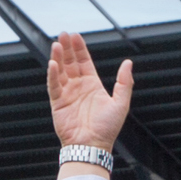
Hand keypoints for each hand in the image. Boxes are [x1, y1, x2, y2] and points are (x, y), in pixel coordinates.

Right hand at [50, 32, 133, 153]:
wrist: (92, 145)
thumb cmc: (107, 128)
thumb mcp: (121, 104)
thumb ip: (124, 83)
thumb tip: (128, 63)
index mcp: (93, 85)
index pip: (84, 62)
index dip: (80, 49)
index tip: (75, 36)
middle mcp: (78, 86)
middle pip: (70, 62)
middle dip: (67, 48)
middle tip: (63, 34)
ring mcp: (66, 93)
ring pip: (60, 70)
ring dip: (58, 57)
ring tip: (57, 44)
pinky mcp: (57, 101)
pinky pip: (53, 84)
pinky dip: (52, 74)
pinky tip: (53, 63)